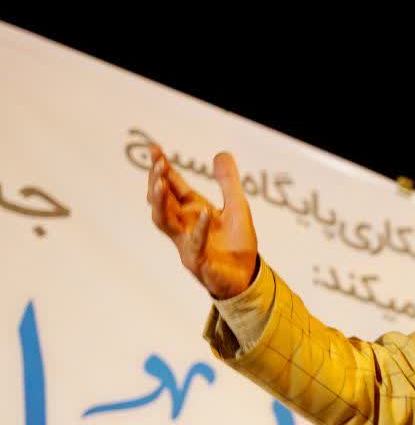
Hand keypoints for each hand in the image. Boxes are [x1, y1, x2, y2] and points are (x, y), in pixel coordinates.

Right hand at [146, 143, 258, 298]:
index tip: (154, 148)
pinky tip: (204, 213)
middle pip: (161, 201)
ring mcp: (187, 244)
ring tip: (161, 182)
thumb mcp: (237, 206)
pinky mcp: (200, 261)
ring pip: (164, 222)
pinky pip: (195, 244)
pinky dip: (199, 228)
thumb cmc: (238, 243)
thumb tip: (222, 153)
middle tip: (158, 164)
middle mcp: (184, 226)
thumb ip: (229, 182)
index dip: (162, 168)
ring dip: (160, 202)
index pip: (171, 187)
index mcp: (191, 211)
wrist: (248, 276)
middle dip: (157, 182)